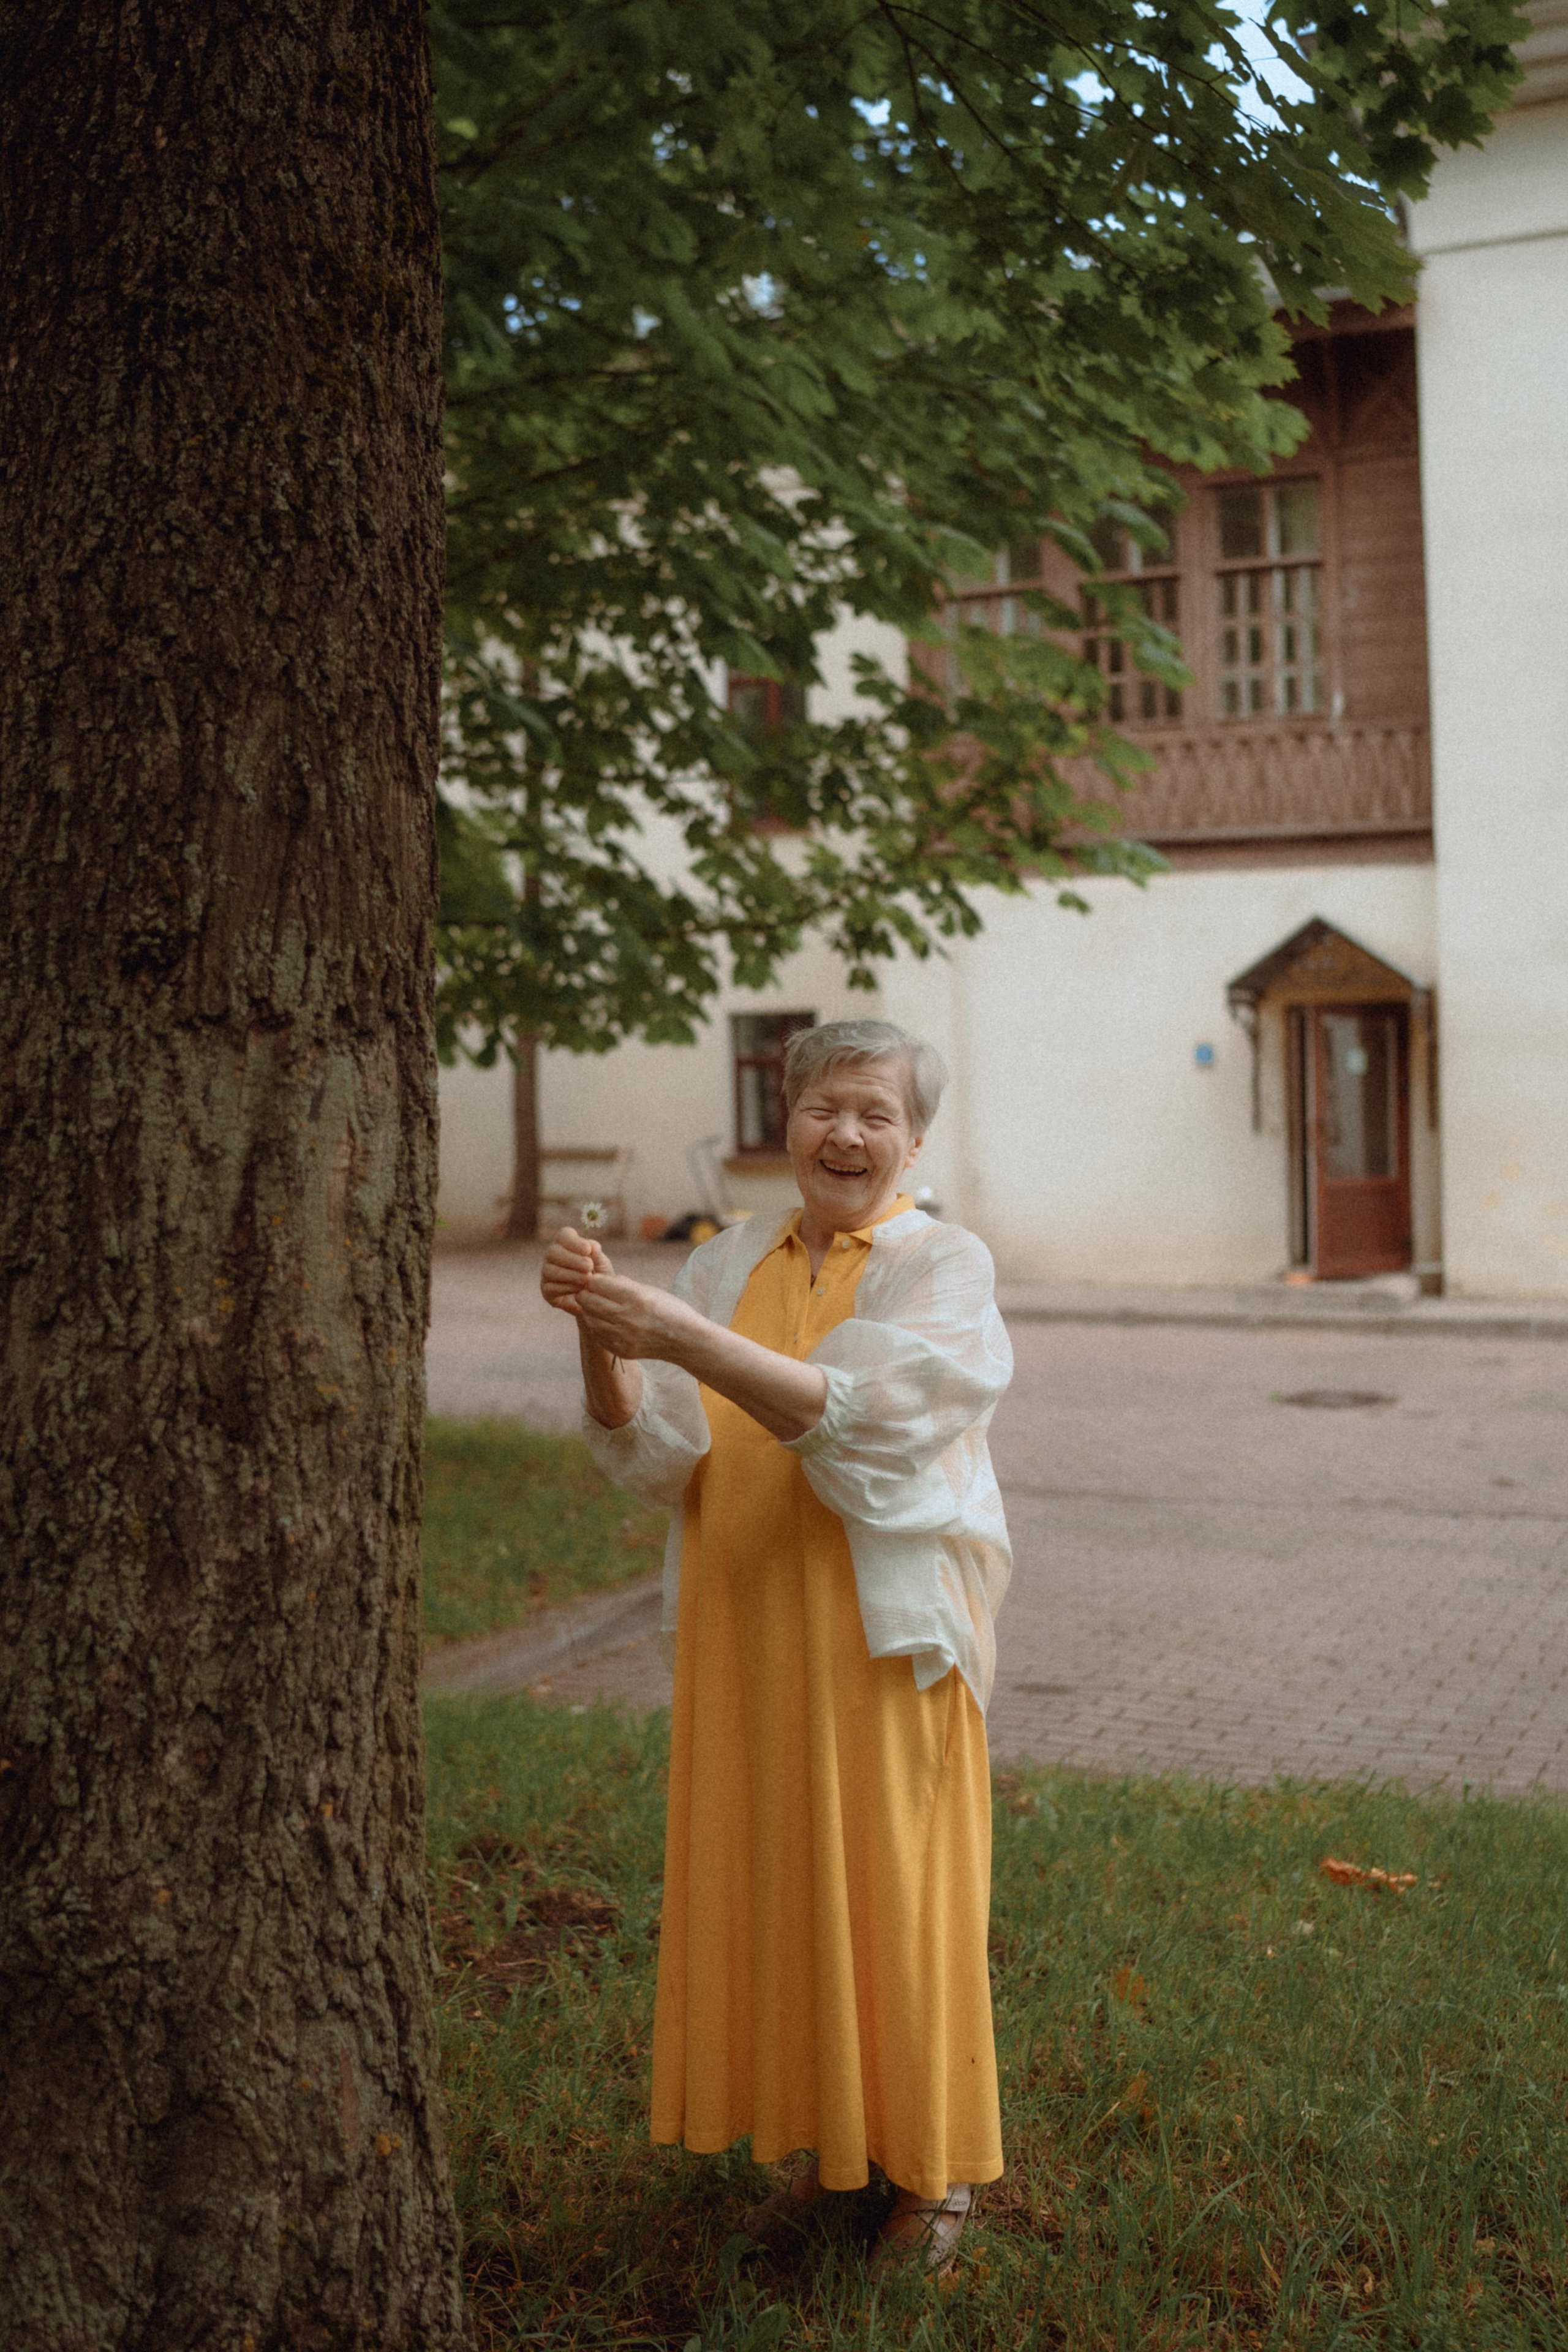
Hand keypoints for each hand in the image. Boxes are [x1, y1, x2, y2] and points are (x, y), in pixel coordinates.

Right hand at [540, 1225, 612, 1314]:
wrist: (597, 1299)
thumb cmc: (599, 1277)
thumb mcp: (602, 1264)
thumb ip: (597, 1254)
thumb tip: (591, 1245)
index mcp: (566, 1244)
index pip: (563, 1235)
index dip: (574, 1242)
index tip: (588, 1250)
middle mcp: (553, 1256)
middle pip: (552, 1251)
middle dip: (572, 1259)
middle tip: (589, 1266)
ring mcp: (547, 1273)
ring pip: (550, 1270)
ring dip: (570, 1274)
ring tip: (587, 1279)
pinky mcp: (546, 1290)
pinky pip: (550, 1287)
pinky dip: (566, 1288)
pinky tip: (579, 1290)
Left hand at [575, 1272, 708, 1364]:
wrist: (686, 1340)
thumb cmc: (670, 1309)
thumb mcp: (650, 1290)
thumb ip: (624, 1285)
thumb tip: (599, 1279)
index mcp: (635, 1297)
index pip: (597, 1284)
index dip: (593, 1280)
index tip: (594, 1280)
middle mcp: (627, 1317)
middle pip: (588, 1302)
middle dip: (585, 1294)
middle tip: (588, 1293)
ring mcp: (623, 1336)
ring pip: (589, 1320)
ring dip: (589, 1312)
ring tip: (596, 1307)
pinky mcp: (622, 1350)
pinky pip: (598, 1336)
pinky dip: (597, 1327)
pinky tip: (605, 1322)